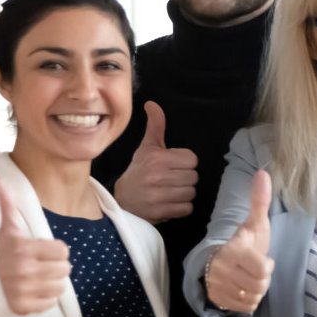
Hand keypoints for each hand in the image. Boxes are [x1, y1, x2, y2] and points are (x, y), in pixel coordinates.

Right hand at [0, 177, 70, 315]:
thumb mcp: (6, 229)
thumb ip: (8, 204)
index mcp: (23, 249)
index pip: (62, 250)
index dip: (56, 250)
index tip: (43, 251)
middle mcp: (23, 271)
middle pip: (65, 270)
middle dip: (56, 266)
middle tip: (42, 265)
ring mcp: (23, 291)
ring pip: (60, 287)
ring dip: (52, 282)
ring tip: (38, 277)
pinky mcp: (23, 307)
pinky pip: (51, 303)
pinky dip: (45, 298)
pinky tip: (32, 291)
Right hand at [114, 101, 198, 222]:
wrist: (122, 199)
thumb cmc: (139, 171)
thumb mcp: (147, 147)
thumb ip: (155, 126)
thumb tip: (152, 104)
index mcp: (157, 158)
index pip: (192, 159)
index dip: (184, 162)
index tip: (173, 165)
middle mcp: (157, 176)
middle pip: (194, 177)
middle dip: (185, 178)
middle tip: (171, 179)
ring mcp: (158, 196)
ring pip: (191, 193)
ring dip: (184, 193)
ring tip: (170, 191)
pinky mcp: (161, 212)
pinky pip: (187, 208)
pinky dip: (181, 208)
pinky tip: (169, 203)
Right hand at [207, 170, 275, 313]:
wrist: (220, 260)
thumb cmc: (244, 241)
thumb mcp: (254, 223)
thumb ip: (259, 201)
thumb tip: (263, 173)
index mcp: (233, 250)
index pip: (264, 270)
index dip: (267, 265)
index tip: (262, 259)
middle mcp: (223, 269)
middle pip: (260, 285)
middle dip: (262, 279)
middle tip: (255, 269)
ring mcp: (218, 286)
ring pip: (253, 297)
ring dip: (256, 290)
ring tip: (249, 277)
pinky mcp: (217, 299)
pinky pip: (245, 308)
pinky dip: (248, 301)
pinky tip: (242, 288)